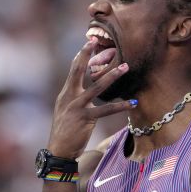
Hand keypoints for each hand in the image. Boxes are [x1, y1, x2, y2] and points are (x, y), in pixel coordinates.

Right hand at [47, 37, 136, 158]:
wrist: (59, 150)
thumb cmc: (64, 132)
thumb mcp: (65, 112)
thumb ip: (73, 99)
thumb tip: (81, 90)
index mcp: (65, 94)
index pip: (73, 70)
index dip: (80, 55)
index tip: (89, 42)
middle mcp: (69, 97)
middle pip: (78, 71)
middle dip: (86, 54)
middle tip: (96, 41)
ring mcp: (77, 107)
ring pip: (97, 87)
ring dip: (112, 76)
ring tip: (125, 67)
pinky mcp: (85, 118)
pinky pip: (106, 110)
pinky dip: (120, 107)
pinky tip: (131, 103)